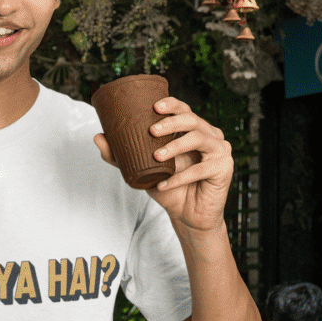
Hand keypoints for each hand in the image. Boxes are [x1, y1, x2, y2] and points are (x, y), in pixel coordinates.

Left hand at [94, 96, 232, 233]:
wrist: (187, 216)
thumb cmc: (168, 188)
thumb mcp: (140, 170)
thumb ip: (120, 155)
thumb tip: (97, 137)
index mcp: (192, 130)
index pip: (184, 109)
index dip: (172, 104)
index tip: (154, 107)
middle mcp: (209, 135)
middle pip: (193, 119)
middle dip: (171, 122)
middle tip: (151, 130)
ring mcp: (220, 150)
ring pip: (199, 139)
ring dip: (176, 146)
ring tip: (156, 156)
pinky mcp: (224, 168)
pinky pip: (200, 169)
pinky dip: (180, 178)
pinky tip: (164, 185)